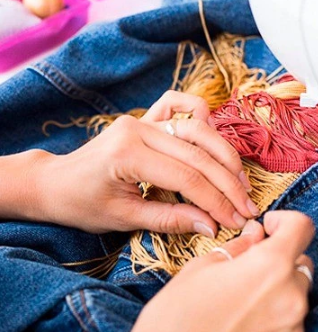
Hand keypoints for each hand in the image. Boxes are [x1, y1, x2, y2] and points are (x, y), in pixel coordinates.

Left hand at [33, 91, 257, 233]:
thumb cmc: (82, 205)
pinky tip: (215, 136)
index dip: (216, 201)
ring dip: (225, 154)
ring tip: (240, 181)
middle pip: (198, 154)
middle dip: (228, 183)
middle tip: (247, 207)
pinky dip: (202, 117)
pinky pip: (179, 105)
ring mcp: (141, 119)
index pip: (187, 177)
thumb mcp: (125, 219)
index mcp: (128, 154)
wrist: (54, 182)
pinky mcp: (145, 117)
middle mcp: (137, 129)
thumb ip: (171, 219)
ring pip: (198, 129)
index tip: (236, 220)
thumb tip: (212, 226)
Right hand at [122, 211, 314, 331]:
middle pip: (301, 263)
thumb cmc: (176, 320)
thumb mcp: (201, 269)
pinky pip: (291, 321)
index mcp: (270, 266)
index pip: (302, 227)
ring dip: (278, 289)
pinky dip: (275, 315)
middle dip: (280, 259)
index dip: (285, 221)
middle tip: (248, 267)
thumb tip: (255, 234)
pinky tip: (245, 322)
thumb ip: (238, 248)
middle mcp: (291, 297)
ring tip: (242, 301)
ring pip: (297, 294)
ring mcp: (293, 328)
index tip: (269, 228)